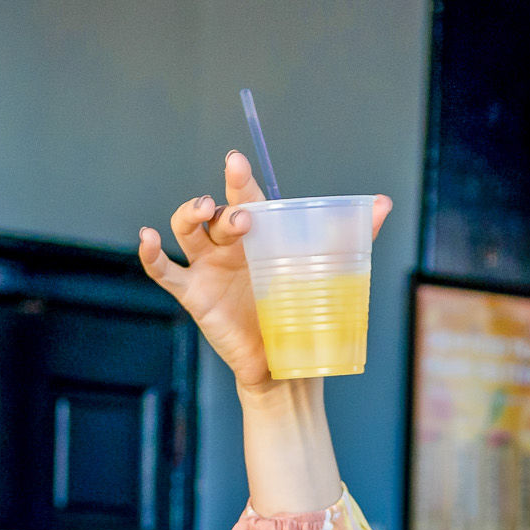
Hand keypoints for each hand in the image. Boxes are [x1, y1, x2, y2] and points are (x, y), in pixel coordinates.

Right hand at [139, 153, 391, 396]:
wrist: (286, 368)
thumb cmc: (302, 315)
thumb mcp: (329, 274)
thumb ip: (350, 237)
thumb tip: (383, 205)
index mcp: (260, 236)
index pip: (246, 197)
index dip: (240, 179)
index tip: (237, 162)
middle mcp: (230, 246)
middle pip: (217, 212)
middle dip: (226, 205)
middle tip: (243, 216)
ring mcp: (208, 269)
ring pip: (186, 229)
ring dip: (189, 214)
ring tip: (203, 211)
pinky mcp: (194, 295)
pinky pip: (164, 270)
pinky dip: (150, 253)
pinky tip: (146, 238)